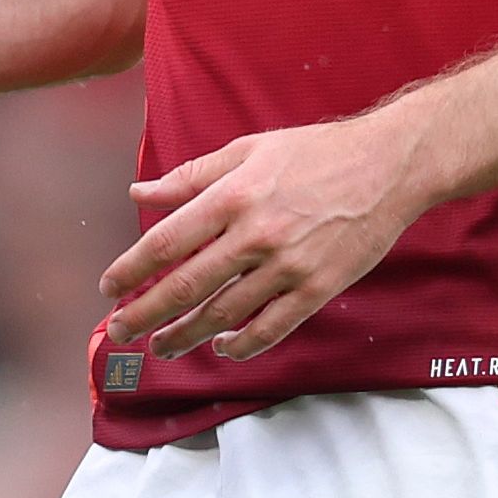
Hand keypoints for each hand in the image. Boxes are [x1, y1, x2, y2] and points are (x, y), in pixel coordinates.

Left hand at [99, 111, 437, 361]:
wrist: (388, 166)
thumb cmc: (315, 153)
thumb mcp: (247, 150)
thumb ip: (190, 177)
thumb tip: (140, 193)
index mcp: (232, 196)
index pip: (166, 242)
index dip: (131, 270)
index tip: (109, 288)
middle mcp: (255, 234)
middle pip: (186, 287)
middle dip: (145, 315)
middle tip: (120, 331)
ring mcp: (288, 266)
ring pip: (224, 314)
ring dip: (186, 336)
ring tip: (162, 345)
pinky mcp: (318, 288)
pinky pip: (271, 328)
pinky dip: (242, 345)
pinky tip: (222, 348)